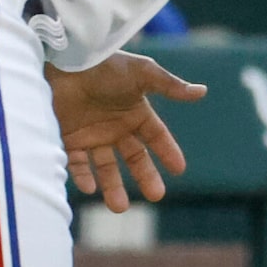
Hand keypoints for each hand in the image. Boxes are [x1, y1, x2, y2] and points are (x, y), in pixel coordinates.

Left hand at [48, 52, 205, 213]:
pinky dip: (82, 177)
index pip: (156, 137)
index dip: (168, 152)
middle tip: (156, 195)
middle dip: (145, 177)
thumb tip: (202, 91)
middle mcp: (115, 127)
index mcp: (135, 112)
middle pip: (135, 158)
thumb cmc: (104, 64)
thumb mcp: (141, 73)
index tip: (179, 169)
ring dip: (112, 188)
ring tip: (118, 208)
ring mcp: (92, 135)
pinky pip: (77, 164)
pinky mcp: (69, 138)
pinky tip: (90, 188)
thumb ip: (170, 85)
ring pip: (106, 168)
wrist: (64, 59)